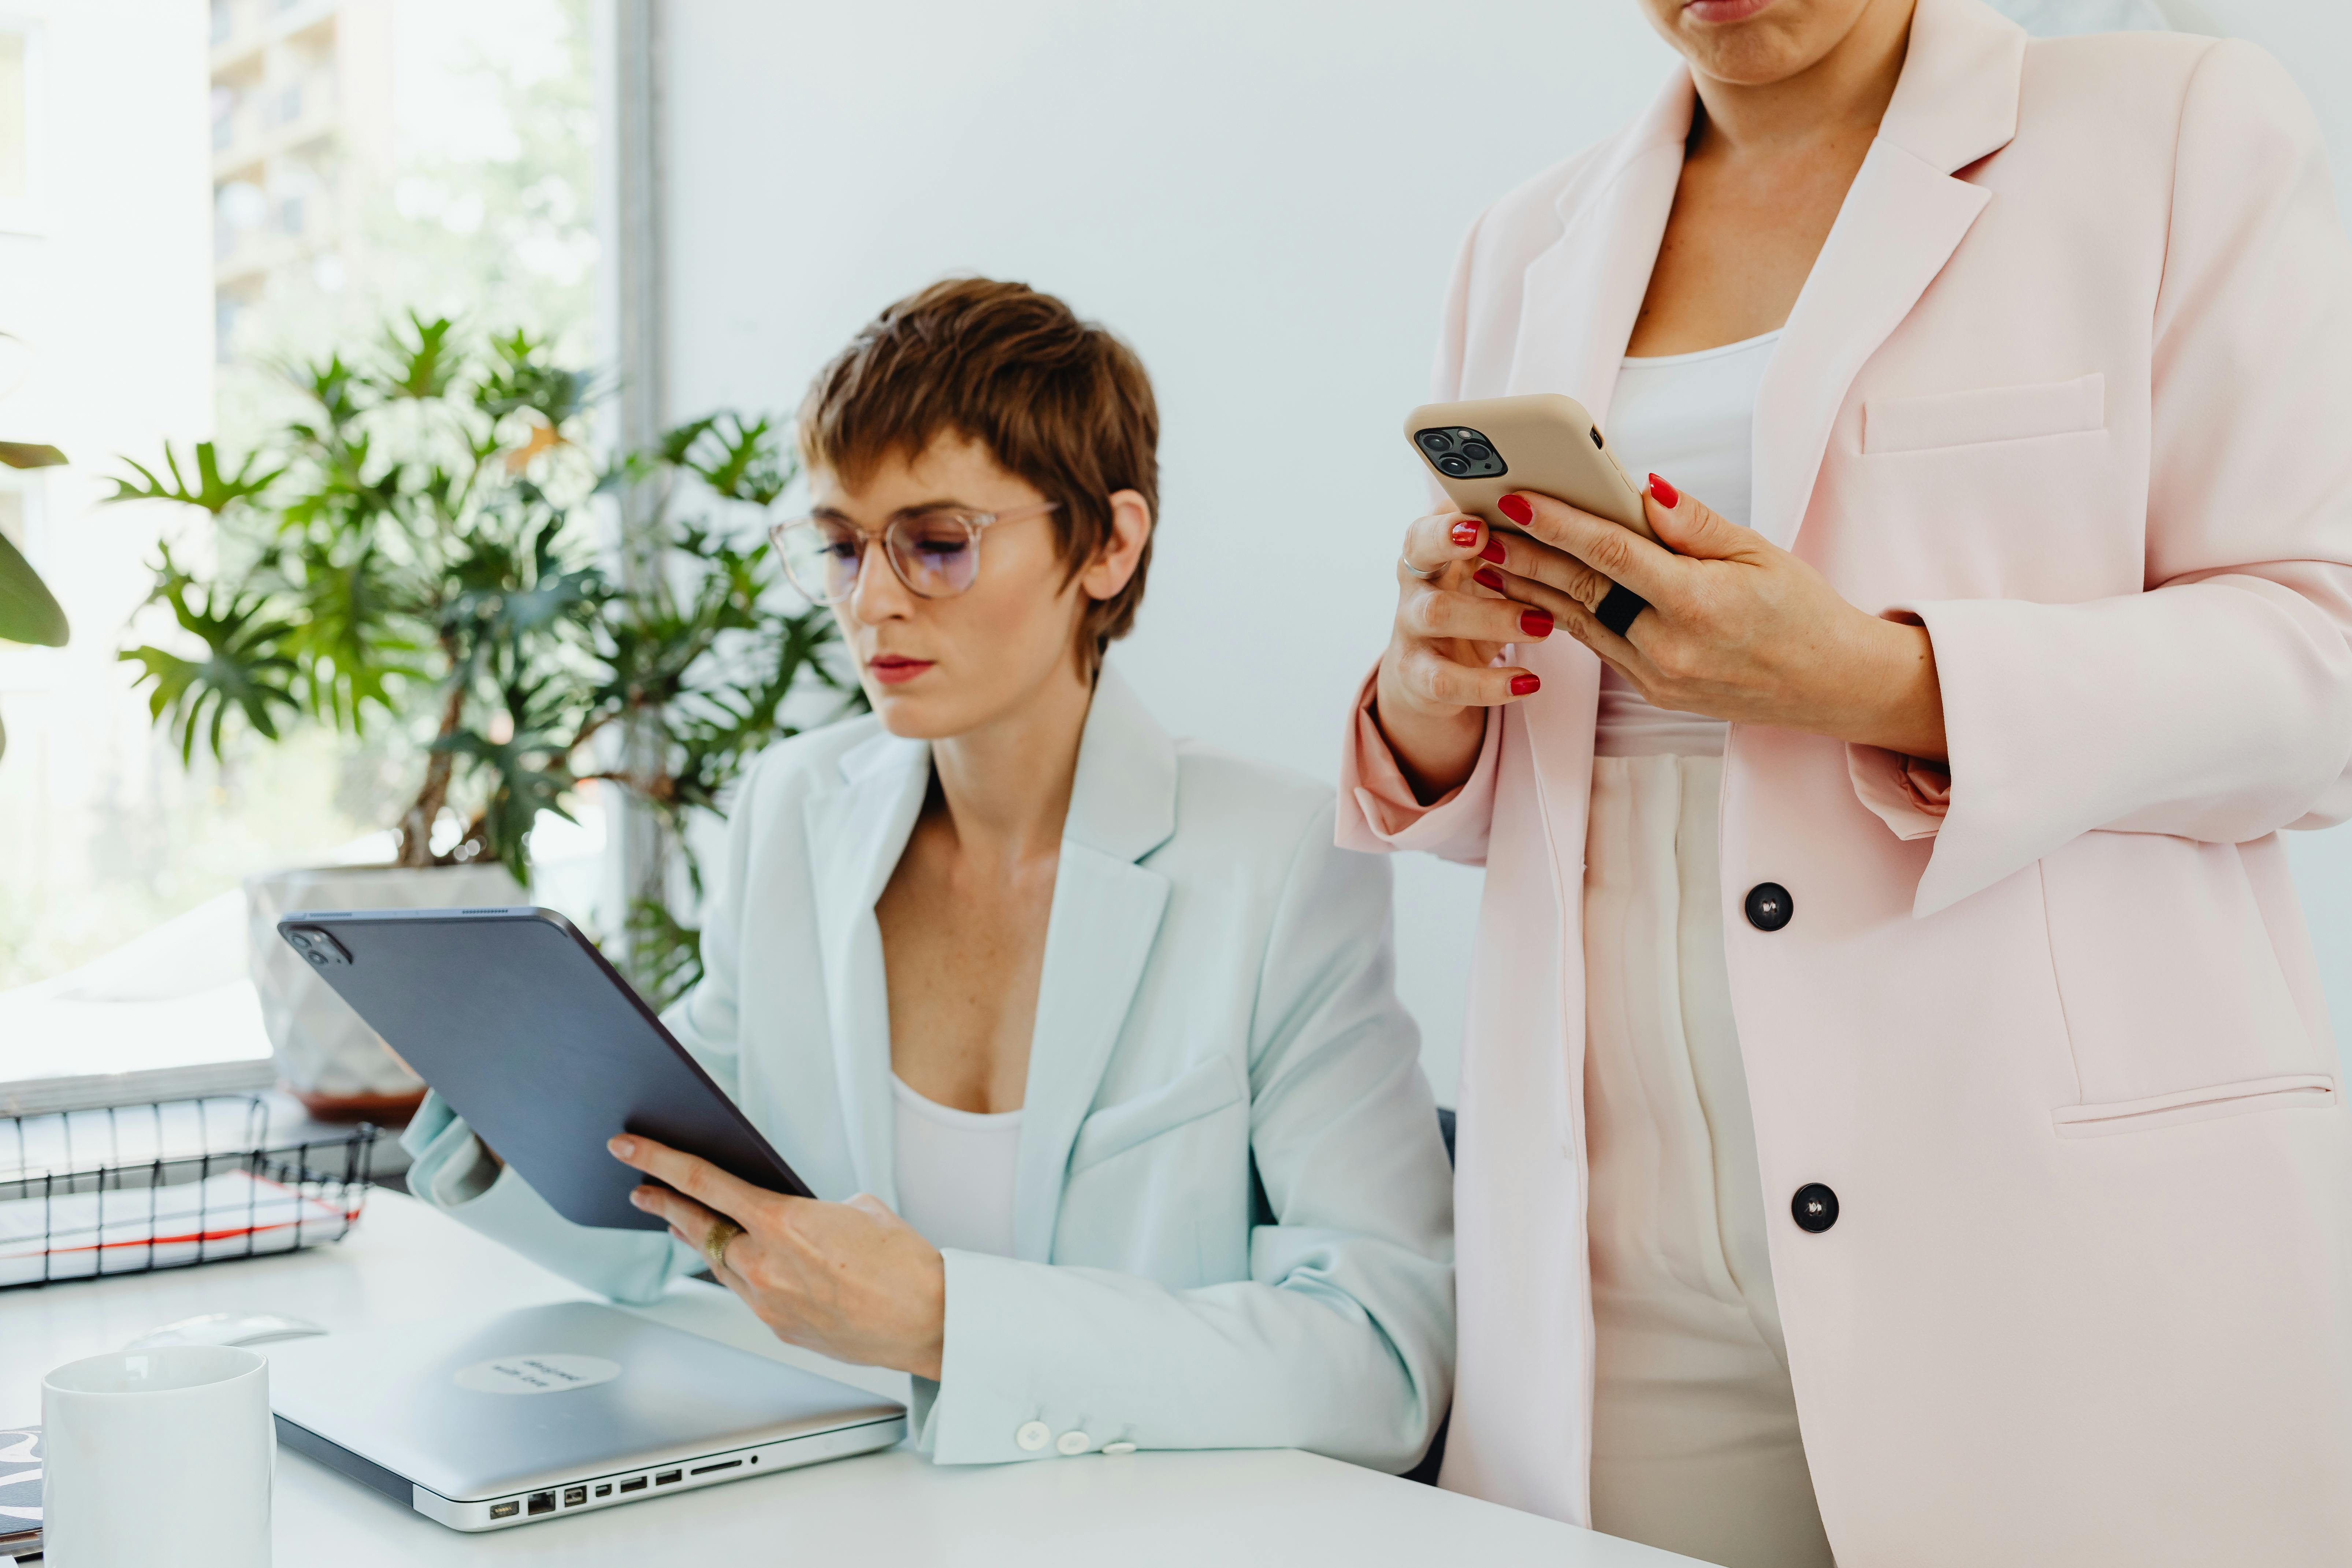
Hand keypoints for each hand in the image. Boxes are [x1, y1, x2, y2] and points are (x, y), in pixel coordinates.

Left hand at [609, 1134, 947, 1379]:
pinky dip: (743, 1274)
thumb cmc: (905, 1264)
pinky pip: (747, 1293)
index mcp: (783, 1223)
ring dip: (702, 1242)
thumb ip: (816, 1209)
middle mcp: (765, 1265)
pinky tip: (747, 1264)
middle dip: (664, 1207)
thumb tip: (800, 1221)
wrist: (928, 1319)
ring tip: (684, 1224)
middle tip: (640, 1192)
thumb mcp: (861, 1209)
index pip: (702, 1183)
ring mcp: (768, 1302)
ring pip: (719, 1265)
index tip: (629, 1150)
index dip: (658, 1162)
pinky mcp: (780, 1328)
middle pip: (697, 1228)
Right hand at [1372, 510, 1562, 800]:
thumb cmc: (1482, 601)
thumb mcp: (1495, 567)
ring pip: (1437, 613)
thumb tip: (1584, 504)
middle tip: (1488, 541)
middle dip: (1449, 540)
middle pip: (1417, 549)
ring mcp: (1410, 627)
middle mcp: (1416, 578)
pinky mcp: (1418, 675)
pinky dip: (1489, 683)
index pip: (1435, 510)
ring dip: (1492, 615)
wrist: (1439, 670)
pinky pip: (1447, 679)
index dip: (1453, 512)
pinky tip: (1528, 682)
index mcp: (1436, 541)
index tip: (1485, 512)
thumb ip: (1520, 537)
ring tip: (1542, 623)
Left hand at [1482, 476, 1946, 758]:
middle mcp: (1668, 647)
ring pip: (1579, 622)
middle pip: (1581, 590)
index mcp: (1697, 604)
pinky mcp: (1653, 693)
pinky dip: (1564, 616)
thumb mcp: (1758, 554)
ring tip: (1490, 557)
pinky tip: (1535, 593)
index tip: (1517, 498)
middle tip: (1479, 526)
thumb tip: (1642, 490)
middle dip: (1525, 556)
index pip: (1611, 554)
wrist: (1831, 685)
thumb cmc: (1802, 611)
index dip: (1558, 523)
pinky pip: (1599, 646)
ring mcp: (1657, 677)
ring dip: (1531, 589)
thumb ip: (1693, 525)